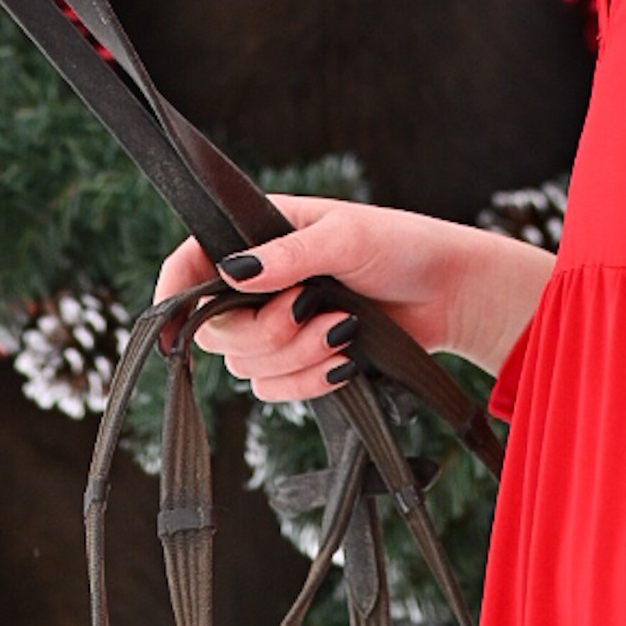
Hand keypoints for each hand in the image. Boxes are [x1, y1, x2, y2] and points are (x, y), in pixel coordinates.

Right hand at [153, 194, 554, 400]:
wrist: (451, 292)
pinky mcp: (303, 359)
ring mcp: (280, 323)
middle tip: (310, 310)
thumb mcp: (345, 236)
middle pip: (217, 329)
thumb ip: (288, 254)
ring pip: (247, 365)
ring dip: (295, 356)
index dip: (174, 292)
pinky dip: (308, 381)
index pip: (191, 261)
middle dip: (264, 331)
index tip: (173, 325)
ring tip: (342, 329)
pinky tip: (344, 361)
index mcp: (260, 236)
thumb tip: (231, 270)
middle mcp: (262, 281)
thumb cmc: (402, 245)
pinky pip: (276, 390)